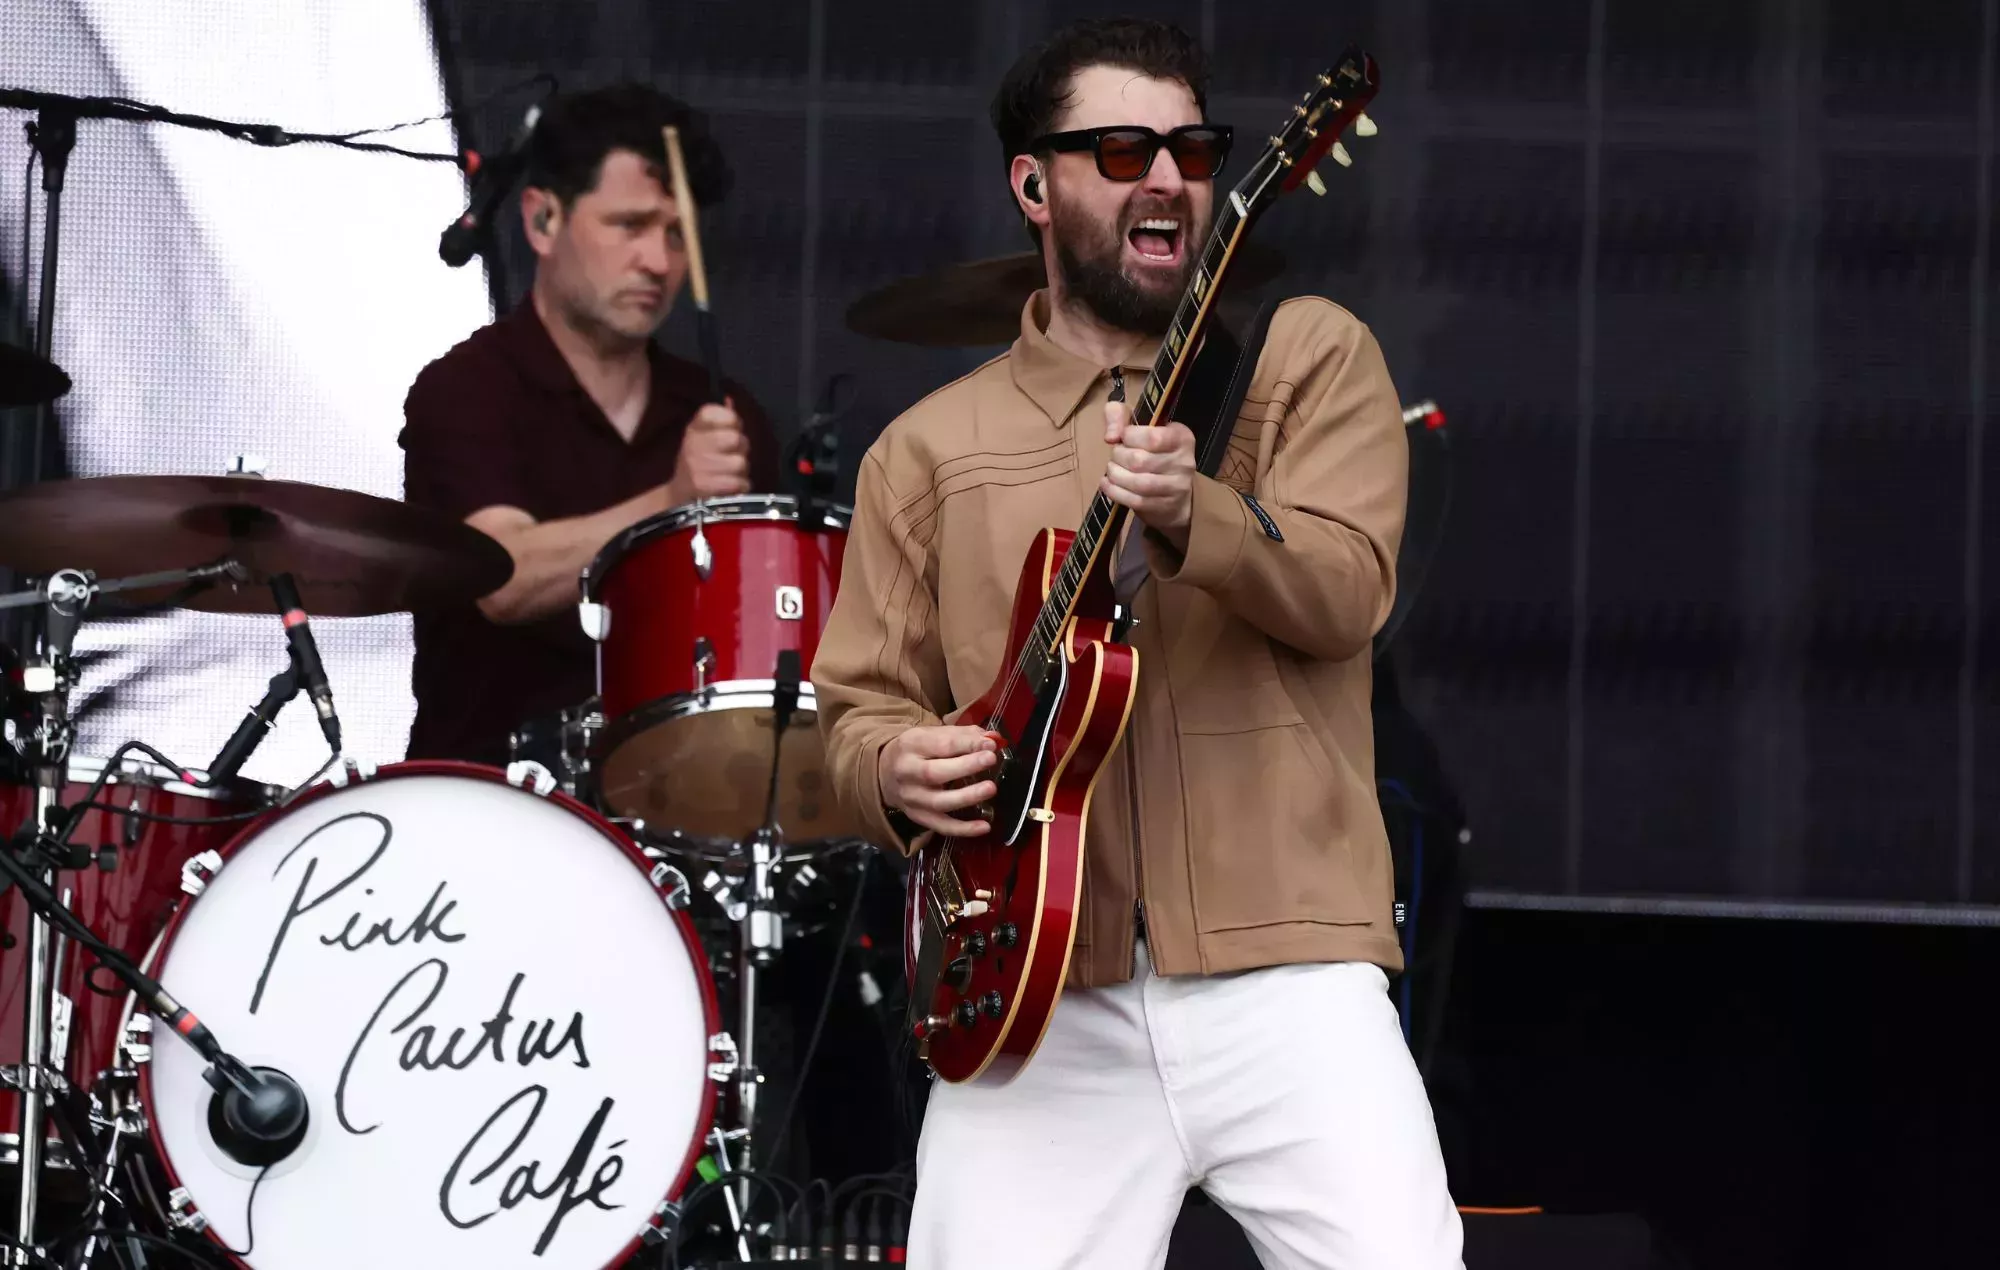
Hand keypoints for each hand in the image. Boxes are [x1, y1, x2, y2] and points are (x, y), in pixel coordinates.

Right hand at [667, 399, 751, 503]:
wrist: (678, 498)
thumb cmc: (698, 464)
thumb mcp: (703, 438)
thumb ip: (720, 420)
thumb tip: (731, 399)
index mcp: (694, 428)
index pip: (718, 412)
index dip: (732, 421)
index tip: (729, 432)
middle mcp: (693, 444)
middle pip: (737, 438)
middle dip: (742, 450)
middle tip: (732, 457)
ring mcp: (697, 466)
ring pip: (741, 463)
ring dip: (741, 472)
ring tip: (730, 475)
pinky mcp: (703, 486)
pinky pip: (739, 483)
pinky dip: (741, 487)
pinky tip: (731, 489)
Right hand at [878, 725, 998, 838]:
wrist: (885, 772)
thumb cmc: (918, 751)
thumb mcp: (933, 734)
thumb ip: (964, 735)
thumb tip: (993, 738)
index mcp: (911, 745)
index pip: (940, 744)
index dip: (967, 744)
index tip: (990, 744)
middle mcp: (907, 772)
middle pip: (934, 773)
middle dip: (965, 766)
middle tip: (990, 760)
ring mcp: (912, 798)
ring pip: (938, 802)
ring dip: (966, 796)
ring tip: (990, 788)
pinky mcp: (918, 817)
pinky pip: (941, 826)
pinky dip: (963, 829)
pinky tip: (984, 826)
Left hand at [1100, 400, 1195, 548]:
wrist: (1173, 494)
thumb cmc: (1152, 452)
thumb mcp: (1138, 424)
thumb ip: (1118, 414)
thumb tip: (1110, 436)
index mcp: (1181, 437)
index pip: (1152, 437)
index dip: (1128, 437)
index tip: (1123, 438)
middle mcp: (1184, 461)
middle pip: (1139, 460)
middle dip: (1118, 456)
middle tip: (1116, 456)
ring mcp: (1176, 486)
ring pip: (1137, 482)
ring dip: (1116, 474)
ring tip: (1112, 469)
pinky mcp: (1165, 506)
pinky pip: (1134, 501)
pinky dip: (1114, 491)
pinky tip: (1108, 483)